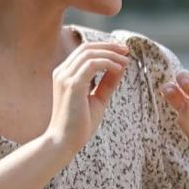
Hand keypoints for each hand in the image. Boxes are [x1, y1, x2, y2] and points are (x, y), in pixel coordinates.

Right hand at [44, 36, 132, 156]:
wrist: (64, 142)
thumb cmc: (80, 124)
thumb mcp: (98, 99)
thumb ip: (107, 83)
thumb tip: (121, 67)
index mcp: (65, 74)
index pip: (84, 51)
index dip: (104, 48)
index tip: (122, 52)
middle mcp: (62, 72)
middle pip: (87, 48)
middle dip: (109, 46)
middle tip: (126, 50)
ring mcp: (65, 77)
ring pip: (90, 53)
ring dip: (111, 54)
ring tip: (126, 61)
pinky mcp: (72, 85)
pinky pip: (92, 64)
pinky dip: (107, 63)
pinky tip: (119, 69)